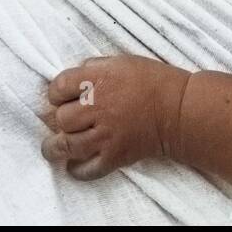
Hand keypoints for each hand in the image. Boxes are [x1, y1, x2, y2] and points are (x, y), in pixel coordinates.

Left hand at [39, 54, 190, 180]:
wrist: (178, 109)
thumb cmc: (152, 81)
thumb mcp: (121, 61)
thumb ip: (94, 67)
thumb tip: (77, 76)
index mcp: (97, 80)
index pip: (59, 87)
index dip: (56, 92)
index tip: (60, 96)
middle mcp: (98, 107)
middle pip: (61, 118)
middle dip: (60, 118)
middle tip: (64, 120)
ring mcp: (105, 135)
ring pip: (67, 145)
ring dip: (56, 147)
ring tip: (53, 147)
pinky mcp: (114, 156)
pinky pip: (88, 169)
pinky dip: (77, 170)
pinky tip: (73, 165)